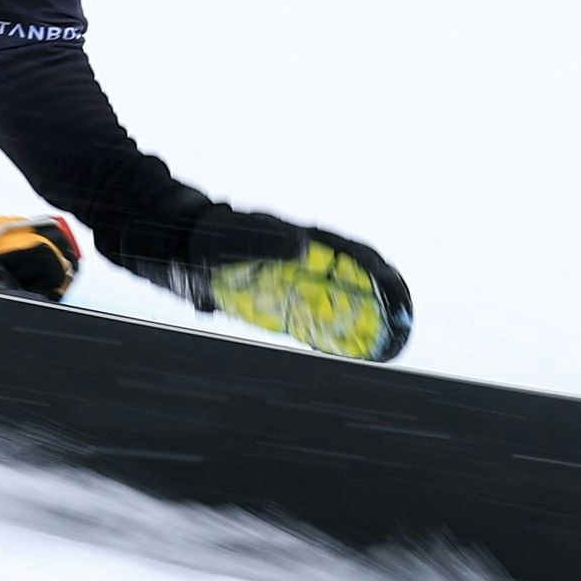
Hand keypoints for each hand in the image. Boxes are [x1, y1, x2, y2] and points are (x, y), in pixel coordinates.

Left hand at [168, 206, 410, 362]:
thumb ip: (269, 239)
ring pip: (335, 293)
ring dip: (360, 310)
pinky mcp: (275, 293)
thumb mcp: (240, 235)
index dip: (378, 270)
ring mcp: (291, 275)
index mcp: (302, 240)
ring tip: (380, 335)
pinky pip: (311, 310)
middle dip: (378, 294)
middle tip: (399, 321)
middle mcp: (303, 257)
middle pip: (352, 274)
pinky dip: (329, 324)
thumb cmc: (212, 238)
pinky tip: (336, 345)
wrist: (182, 246)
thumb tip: (304, 245)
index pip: (352, 252)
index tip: (397, 290)